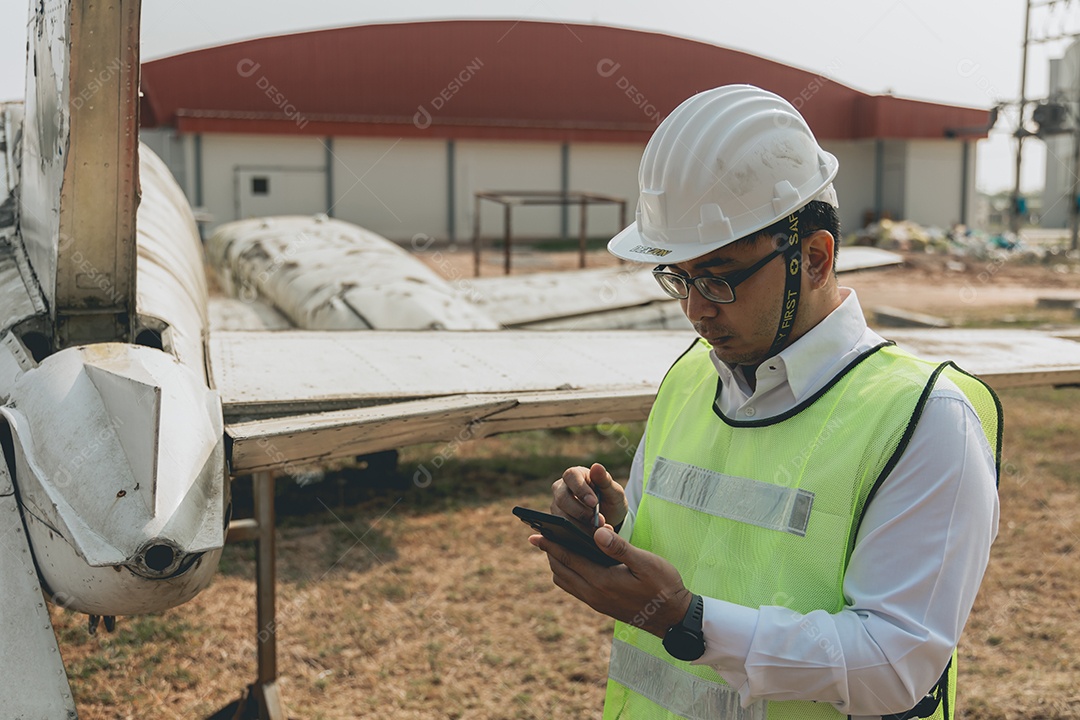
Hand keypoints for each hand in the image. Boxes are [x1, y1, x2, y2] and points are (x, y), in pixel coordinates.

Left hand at [529, 524, 690, 637]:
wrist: (673, 619)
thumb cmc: (664, 587)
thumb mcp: (646, 563)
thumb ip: (619, 548)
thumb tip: (597, 531)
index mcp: (602, 581)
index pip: (569, 559)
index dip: (550, 545)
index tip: (534, 535)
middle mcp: (594, 594)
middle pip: (561, 571)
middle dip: (549, 553)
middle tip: (540, 537)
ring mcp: (597, 602)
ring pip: (566, 582)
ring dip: (558, 564)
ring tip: (555, 547)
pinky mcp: (601, 606)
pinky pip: (575, 588)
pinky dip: (568, 573)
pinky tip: (575, 562)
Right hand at [552, 463, 627, 533]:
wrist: (610, 518)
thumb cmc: (610, 499)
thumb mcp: (614, 491)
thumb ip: (605, 480)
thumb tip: (597, 466)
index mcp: (575, 475)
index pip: (571, 476)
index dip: (580, 489)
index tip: (594, 502)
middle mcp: (561, 489)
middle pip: (562, 498)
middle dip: (581, 511)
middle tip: (598, 521)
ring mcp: (557, 506)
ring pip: (560, 515)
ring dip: (579, 525)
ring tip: (597, 530)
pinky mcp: (557, 521)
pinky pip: (561, 528)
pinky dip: (576, 534)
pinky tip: (589, 538)